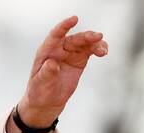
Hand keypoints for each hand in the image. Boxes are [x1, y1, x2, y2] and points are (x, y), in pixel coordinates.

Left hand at [7, 16, 107, 132]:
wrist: (47, 102)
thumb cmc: (39, 92)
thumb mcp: (40, 83)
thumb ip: (46, 73)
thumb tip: (52, 63)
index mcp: (46, 51)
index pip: (55, 35)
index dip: (64, 26)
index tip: (74, 19)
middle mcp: (59, 49)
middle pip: (74, 39)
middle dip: (86, 37)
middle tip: (98, 37)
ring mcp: (70, 54)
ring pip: (84, 43)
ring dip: (95, 43)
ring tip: (103, 50)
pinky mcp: (79, 60)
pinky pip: (90, 51)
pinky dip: (98, 49)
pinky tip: (104, 51)